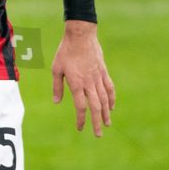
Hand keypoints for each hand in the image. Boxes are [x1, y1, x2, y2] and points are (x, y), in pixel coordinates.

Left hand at [51, 20, 114, 136]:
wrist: (81, 35)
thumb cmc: (66, 52)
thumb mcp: (56, 69)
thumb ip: (57, 86)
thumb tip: (57, 102)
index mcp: (76, 83)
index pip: (81, 106)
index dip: (81, 119)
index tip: (80, 128)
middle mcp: (89, 83)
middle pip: (95, 107)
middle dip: (97, 122)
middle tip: (98, 134)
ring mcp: (98, 77)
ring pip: (105, 99)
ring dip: (106, 113)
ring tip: (107, 124)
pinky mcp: (103, 71)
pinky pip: (109, 87)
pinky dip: (112, 98)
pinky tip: (112, 106)